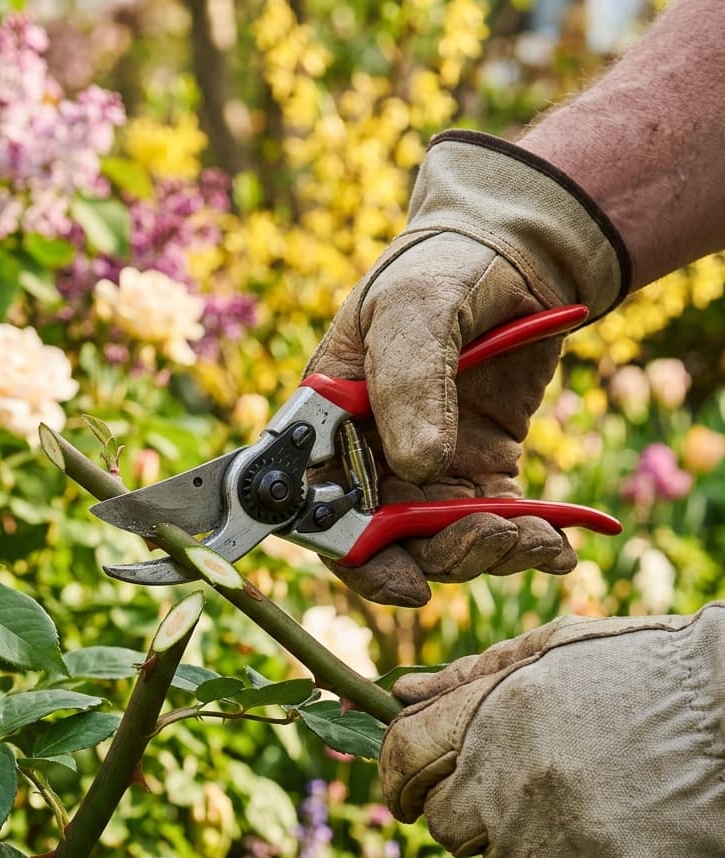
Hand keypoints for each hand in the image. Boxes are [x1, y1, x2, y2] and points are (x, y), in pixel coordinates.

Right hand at [307, 130, 629, 605]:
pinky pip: (495, 525)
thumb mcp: (416, 308)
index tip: (404, 583)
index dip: (353, 555)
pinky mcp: (481, 472)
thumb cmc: (445, 267)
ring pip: (442, 544)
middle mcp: (370, 458)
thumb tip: (418, 466)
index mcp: (329, 425)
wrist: (518, 255)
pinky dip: (526, 544)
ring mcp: (426, 470)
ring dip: (485, 553)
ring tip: (533, 538)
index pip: (320, 507)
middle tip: (490, 541)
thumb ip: (408, 382)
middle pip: (384, 542)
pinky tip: (556, 545)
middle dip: (437, 558)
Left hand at [379, 604, 724, 857]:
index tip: (406, 791)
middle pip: (448, 828)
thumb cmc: (645, 670)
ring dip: (532, 855)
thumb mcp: (551, 648)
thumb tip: (399, 695)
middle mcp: (510, 789)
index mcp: (490, 720)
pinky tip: (618, 856)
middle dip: (472, 815)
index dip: (395, 774)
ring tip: (587, 816)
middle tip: (521, 796)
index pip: (401, 757)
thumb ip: (466, 677)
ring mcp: (557, 851)